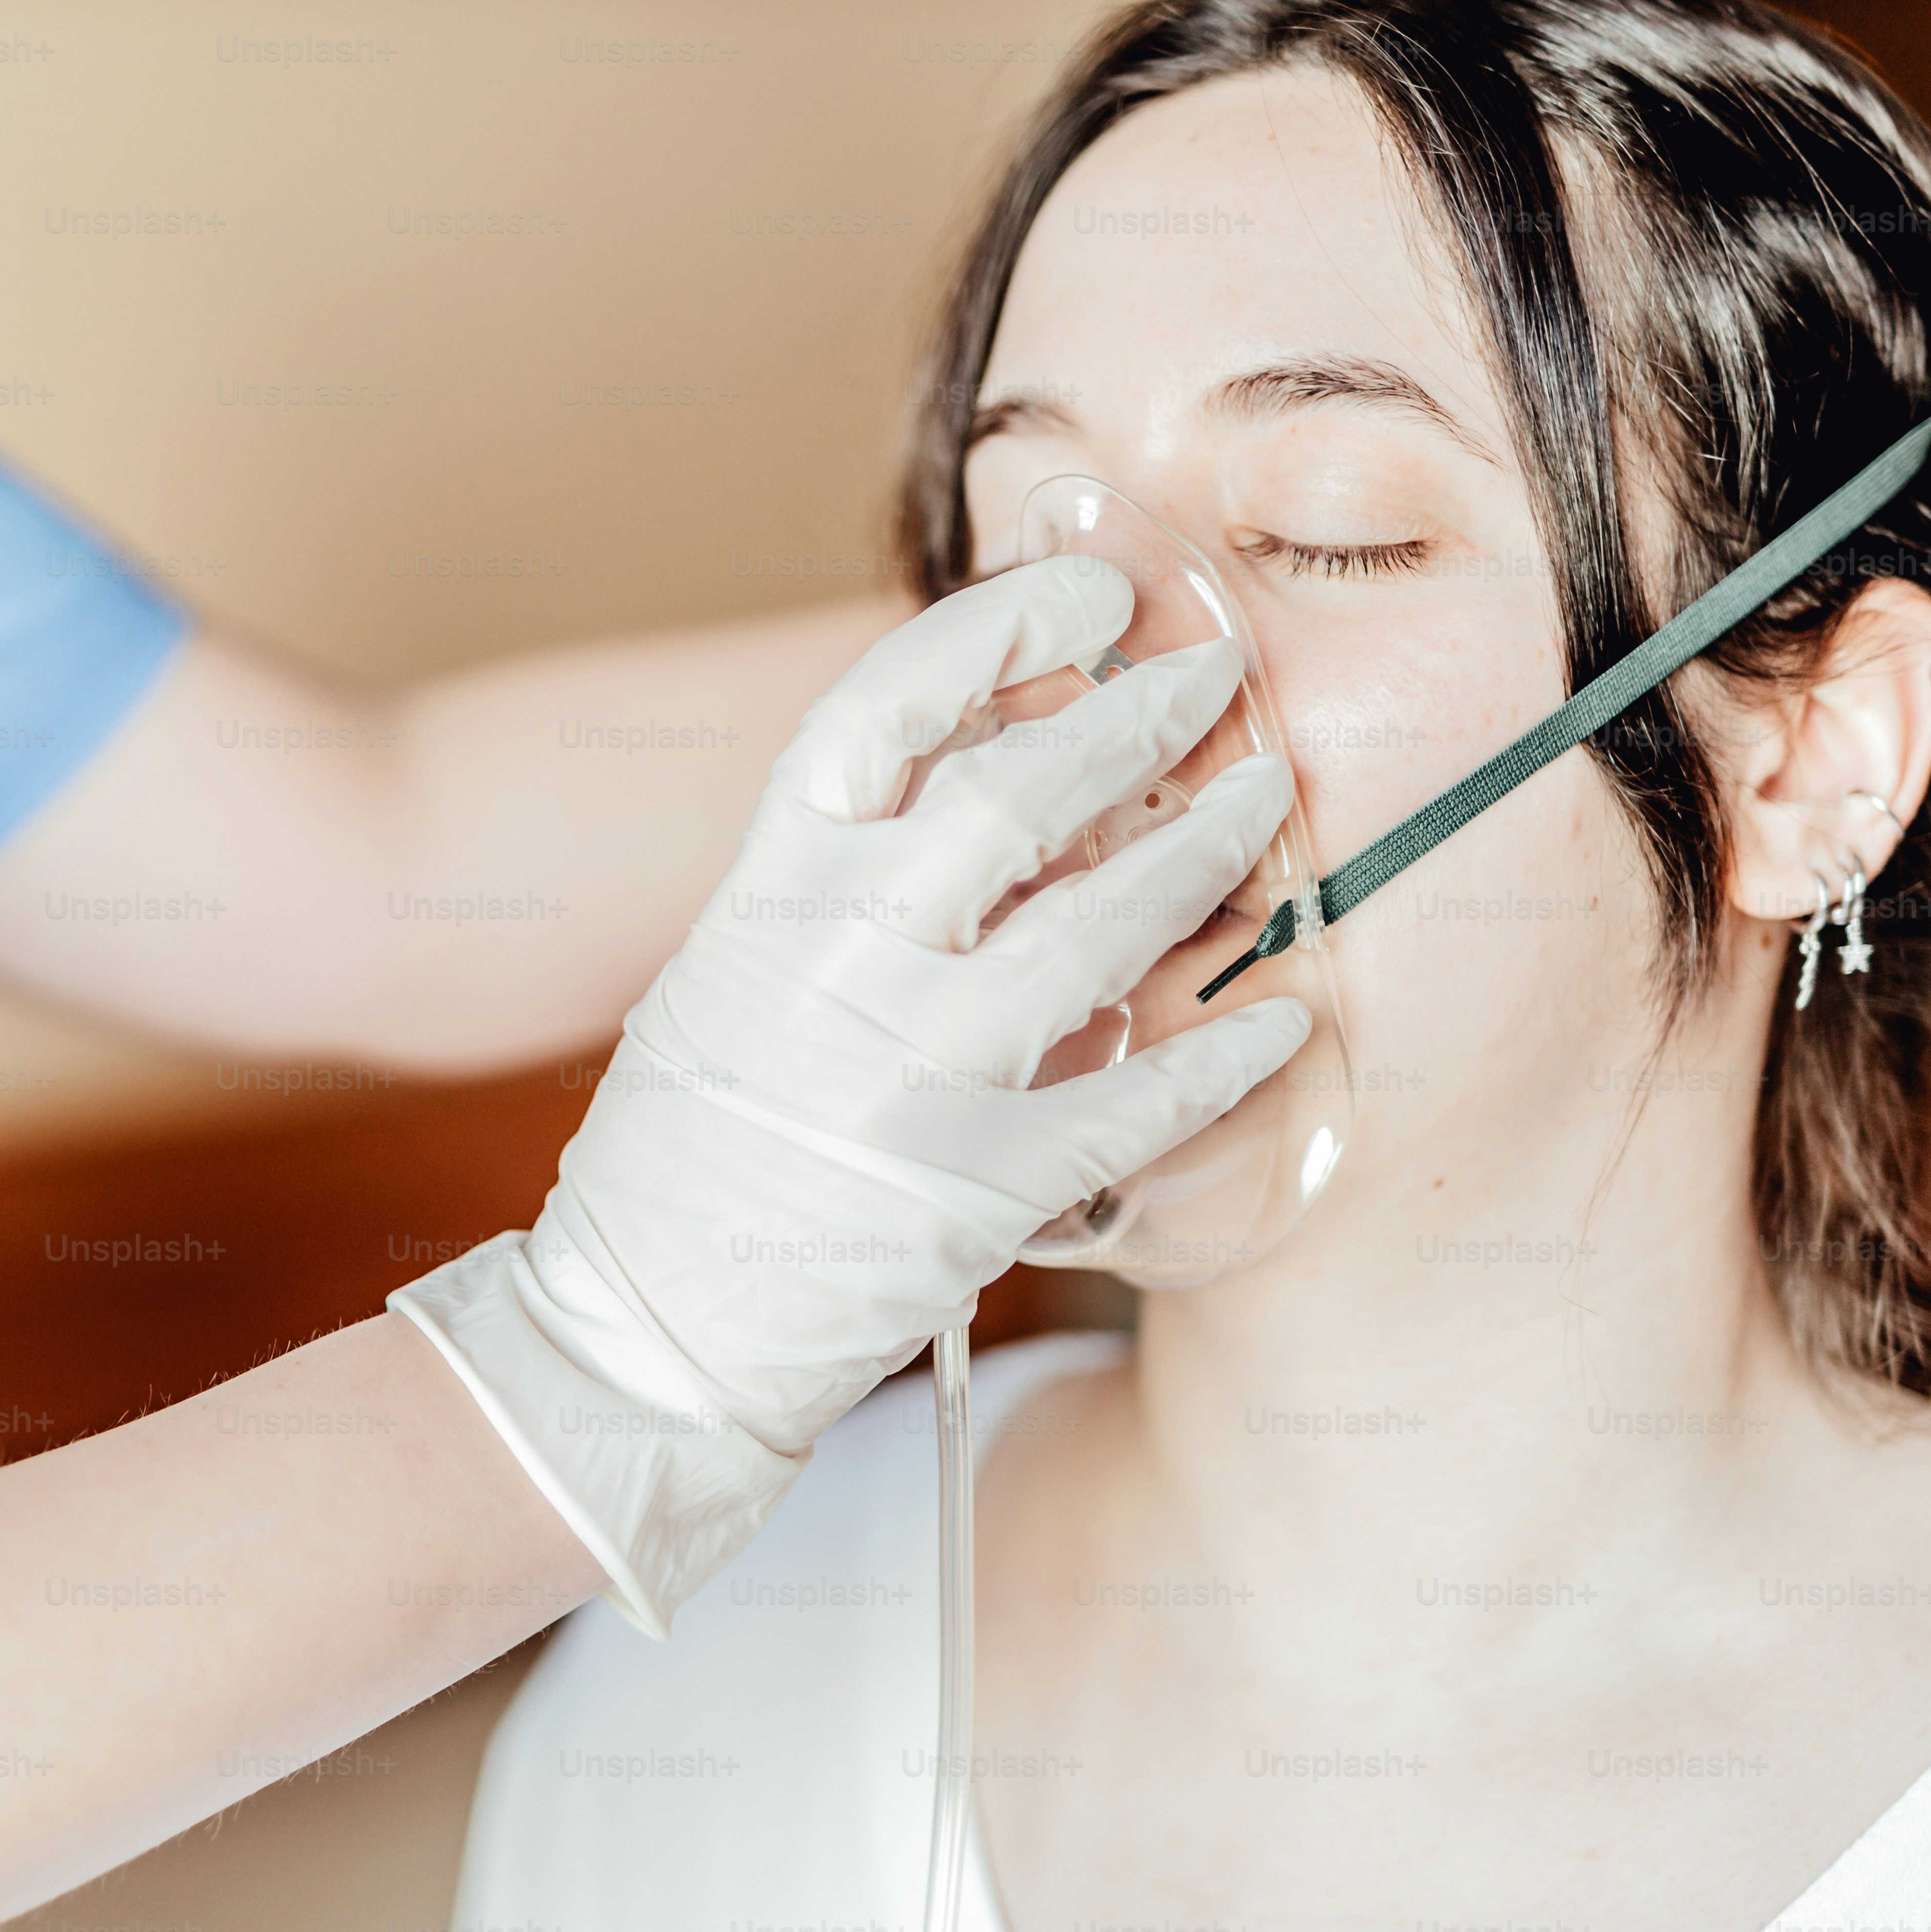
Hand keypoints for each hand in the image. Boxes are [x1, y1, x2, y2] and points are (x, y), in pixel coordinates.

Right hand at [391, 558, 1307, 1632]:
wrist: (641, 1337)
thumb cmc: (685, 1153)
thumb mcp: (727, 976)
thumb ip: (835, 884)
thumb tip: (984, 771)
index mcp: (765, 895)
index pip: (883, 710)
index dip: (995, 631)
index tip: (1088, 594)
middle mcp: (838, 966)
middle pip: (1016, 796)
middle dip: (1137, 719)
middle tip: (1219, 677)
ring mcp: (909, 1078)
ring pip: (1096, 930)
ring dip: (1203, 855)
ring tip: (1271, 799)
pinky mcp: (975, 1191)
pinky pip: (1136, 1103)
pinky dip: (1226, 1061)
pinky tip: (1289, 1022)